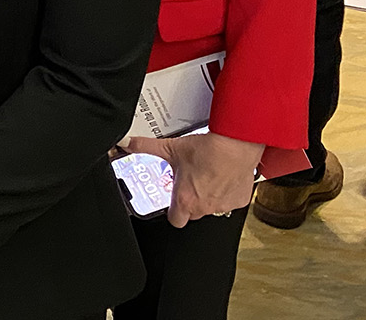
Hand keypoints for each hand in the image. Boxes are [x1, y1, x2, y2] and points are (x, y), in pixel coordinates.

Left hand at [126, 132, 262, 226]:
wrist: (234, 146)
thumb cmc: (205, 150)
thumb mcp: (169, 147)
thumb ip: (144, 147)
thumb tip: (126, 143)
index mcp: (185, 200)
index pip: (176, 221)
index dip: (172, 212)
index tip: (172, 201)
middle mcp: (204, 207)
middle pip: (193, 213)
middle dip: (190, 201)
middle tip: (188, 183)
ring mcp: (223, 206)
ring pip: (212, 208)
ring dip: (208, 196)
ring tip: (205, 176)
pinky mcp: (239, 200)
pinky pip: (230, 202)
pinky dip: (226, 192)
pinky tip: (222, 176)